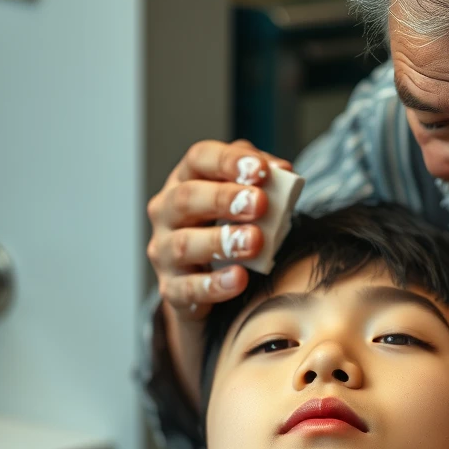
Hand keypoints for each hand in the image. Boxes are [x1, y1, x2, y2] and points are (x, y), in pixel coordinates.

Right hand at [146, 139, 291, 321]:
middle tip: (260, 204)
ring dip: (222, 241)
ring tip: (255, 241)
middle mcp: (167, 213)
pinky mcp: (170, 289)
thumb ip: (262, 181)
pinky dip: (215, 285)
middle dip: (224, 199)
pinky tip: (239, 279)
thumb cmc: (228, 230)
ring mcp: (164, 252)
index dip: (228, 162)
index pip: (199, 159)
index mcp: (185, 181)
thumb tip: (284, 171)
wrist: (203, 285)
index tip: (261, 171)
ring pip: (185, 244)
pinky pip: (188, 288)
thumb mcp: (242, 200)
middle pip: (187, 198)